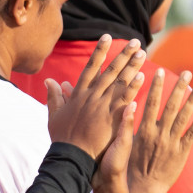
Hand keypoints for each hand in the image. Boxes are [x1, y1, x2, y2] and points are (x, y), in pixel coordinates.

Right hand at [45, 37, 146, 159]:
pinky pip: (124, 99)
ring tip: (142, 53)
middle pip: (110, 70)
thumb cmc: (62, 139)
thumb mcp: (54, 115)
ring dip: (132, 67)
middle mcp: (91, 95)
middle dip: (123, 55)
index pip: (91, 67)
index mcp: (79, 94)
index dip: (99, 51)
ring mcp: (102, 105)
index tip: (107, 36)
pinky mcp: (111, 117)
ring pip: (119, 81)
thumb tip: (50, 80)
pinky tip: (142, 77)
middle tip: (135, 42)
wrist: (71, 156)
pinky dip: (133, 87)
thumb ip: (54, 96)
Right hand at [100, 68, 192, 192]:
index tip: (160, 71)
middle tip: (186, 72)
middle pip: (171, 106)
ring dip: (192, 101)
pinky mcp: (181, 154)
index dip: (156, 86)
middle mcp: (159, 134)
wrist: (142, 187)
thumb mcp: (124, 143)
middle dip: (179, 88)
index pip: (151, 102)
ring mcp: (171, 143)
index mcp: (144, 129)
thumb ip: (127, 123)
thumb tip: (126, 104)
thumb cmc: (130, 166)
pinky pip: (191, 136)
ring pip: (184, 118)